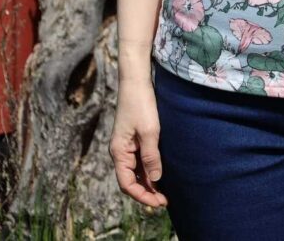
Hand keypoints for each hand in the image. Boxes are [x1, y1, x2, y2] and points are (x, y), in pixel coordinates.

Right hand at [109, 78, 168, 208]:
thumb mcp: (149, 131)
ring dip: (148, 181)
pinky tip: (160, 172)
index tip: (158, 202)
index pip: (127, 184)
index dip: (142, 196)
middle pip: (130, 180)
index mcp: (118, 152)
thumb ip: (151, 156)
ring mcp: (126, 144)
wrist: (136, 79)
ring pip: (135, 171)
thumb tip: (156, 179)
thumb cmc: (141, 103)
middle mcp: (119, 151)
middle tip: (165, 200)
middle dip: (146, 192)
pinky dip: (148, 169)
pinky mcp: (133, 138)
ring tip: (164, 191)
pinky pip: (138, 160)